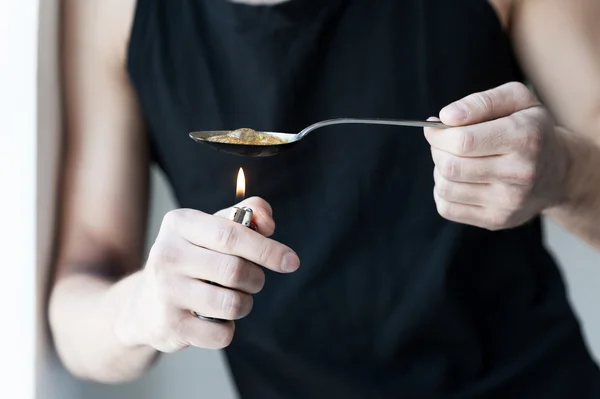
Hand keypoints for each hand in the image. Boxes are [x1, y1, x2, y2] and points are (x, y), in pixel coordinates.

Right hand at [114, 197, 299, 351]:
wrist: (143, 305)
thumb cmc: (192, 259)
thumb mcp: (213, 228)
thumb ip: (248, 214)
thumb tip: (268, 224)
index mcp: (180, 223)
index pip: (233, 234)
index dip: (267, 249)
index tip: (292, 261)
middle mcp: (167, 254)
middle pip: (236, 271)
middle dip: (256, 279)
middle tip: (253, 280)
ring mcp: (166, 291)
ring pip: (233, 304)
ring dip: (245, 304)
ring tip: (232, 299)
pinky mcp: (170, 325)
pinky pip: (222, 334)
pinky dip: (228, 328)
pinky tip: (213, 319)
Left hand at [424, 82, 570, 230]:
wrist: (559, 173)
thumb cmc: (530, 130)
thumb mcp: (517, 100)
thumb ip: (480, 102)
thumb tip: (445, 117)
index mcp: (524, 138)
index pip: (463, 141)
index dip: (438, 134)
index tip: (433, 129)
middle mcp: (519, 173)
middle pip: (451, 166)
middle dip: (437, 150)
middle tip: (443, 143)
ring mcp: (508, 202)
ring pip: (445, 187)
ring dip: (439, 171)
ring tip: (453, 160)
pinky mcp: (496, 220)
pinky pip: (447, 208)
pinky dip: (442, 192)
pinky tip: (457, 180)